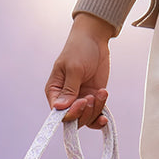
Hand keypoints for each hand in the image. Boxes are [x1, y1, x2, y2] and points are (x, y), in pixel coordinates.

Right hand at [45, 13, 114, 128]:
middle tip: (92, 97)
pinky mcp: (93, 98)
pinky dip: (101, 114)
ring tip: (101, 93)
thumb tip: (60, 108)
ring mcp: (80, 99)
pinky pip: (96, 114)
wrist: (94, 39)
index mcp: (55, 91)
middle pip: (73, 119)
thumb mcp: (74, 68)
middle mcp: (66, 99)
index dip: (71, 113)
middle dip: (85, 113)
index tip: (82, 102)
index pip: (59, 113)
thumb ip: (69, 89)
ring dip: (95, 111)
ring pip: (86, 119)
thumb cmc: (79, 48)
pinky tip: (104, 108)